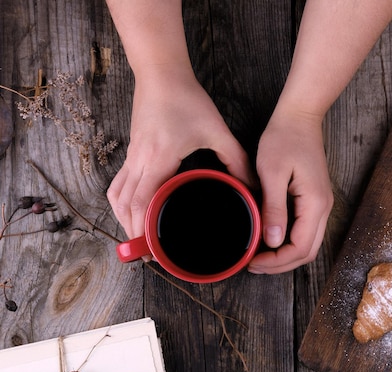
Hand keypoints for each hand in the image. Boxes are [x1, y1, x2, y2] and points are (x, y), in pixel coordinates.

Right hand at [107, 68, 254, 239]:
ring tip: (138, 238)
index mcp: (159, 159)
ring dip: (124, 220)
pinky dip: (122, 203)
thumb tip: (250, 184)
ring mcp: (132, 156)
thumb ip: (236, 158)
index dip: (143, 229)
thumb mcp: (217, 130)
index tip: (152, 250)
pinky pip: (119, 183)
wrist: (160, 73)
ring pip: (117, 196)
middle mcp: (140, 161)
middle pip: (125, 206)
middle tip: (147, 254)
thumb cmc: (186, 99)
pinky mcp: (131, 152)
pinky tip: (132, 211)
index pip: (143, 202)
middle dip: (133, 233)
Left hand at [248, 110, 333, 273]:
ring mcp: (322, 204)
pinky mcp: (315, 200)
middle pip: (307, 251)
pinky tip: (270, 239)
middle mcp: (324, 208)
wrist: (300, 117)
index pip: (300, 247)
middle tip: (254, 265)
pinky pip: (306, 231)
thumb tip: (273, 241)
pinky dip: (289, 242)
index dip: (277, 261)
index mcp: (315, 203)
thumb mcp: (272, 172)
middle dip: (281, 264)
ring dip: (286, 255)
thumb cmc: (284, 139)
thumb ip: (274, 208)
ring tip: (260, 256)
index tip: (253, 261)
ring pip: (308, 244)